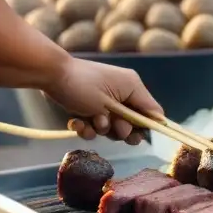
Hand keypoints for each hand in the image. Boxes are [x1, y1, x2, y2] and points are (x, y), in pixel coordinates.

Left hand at [42, 56, 163, 144]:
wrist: (51, 76)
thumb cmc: (84, 85)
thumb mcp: (115, 100)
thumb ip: (140, 112)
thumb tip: (160, 122)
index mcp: (133, 88)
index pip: (152, 112)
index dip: (146, 127)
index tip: (137, 136)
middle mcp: (122, 94)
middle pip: (132, 123)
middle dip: (121, 130)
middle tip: (113, 128)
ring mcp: (105, 102)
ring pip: (112, 127)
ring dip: (101, 129)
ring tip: (91, 121)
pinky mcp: (89, 108)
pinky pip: (94, 125)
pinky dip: (87, 127)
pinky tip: (77, 122)